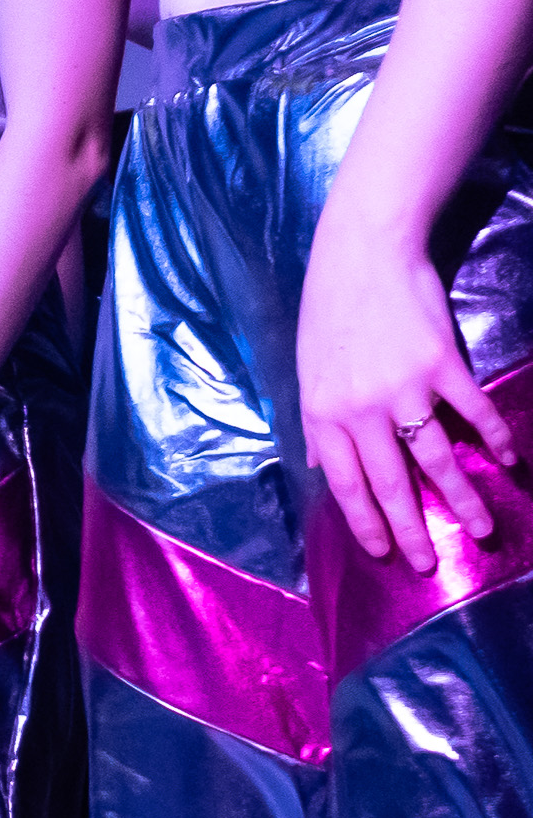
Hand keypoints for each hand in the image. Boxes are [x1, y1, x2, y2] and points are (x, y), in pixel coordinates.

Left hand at [299, 205, 509, 566]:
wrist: (362, 254)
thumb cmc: (330, 312)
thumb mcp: (308, 371)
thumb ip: (320, 421)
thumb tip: (322, 464)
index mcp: (323, 413)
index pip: (344, 483)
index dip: (365, 521)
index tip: (384, 552)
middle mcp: (361, 409)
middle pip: (390, 482)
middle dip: (413, 528)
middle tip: (431, 564)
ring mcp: (405, 388)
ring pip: (437, 458)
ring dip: (461, 497)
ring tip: (480, 529)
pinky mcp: (442, 364)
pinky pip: (472, 412)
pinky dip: (493, 438)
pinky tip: (509, 460)